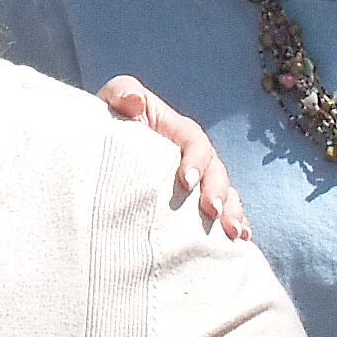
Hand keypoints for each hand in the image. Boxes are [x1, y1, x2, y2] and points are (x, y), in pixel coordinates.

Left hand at [97, 76, 250, 239]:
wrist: (100, 150)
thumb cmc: (109, 120)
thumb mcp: (113, 101)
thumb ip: (123, 93)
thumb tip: (134, 100)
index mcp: (178, 130)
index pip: (195, 141)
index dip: (195, 160)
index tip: (185, 182)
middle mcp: (194, 156)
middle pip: (216, 170)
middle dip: (217, 191)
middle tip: (212, 212)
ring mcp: (198, 180)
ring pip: (225, 193)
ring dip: (232, 212)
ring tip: (234, 233)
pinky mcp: (194, 203)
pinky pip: (220, 213)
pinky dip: (231, 225)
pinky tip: (237, 243)